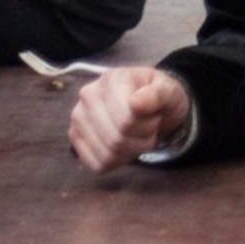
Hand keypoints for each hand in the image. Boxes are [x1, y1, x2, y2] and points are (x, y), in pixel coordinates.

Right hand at [67, 65, 192, 173]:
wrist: (149, 106)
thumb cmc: (158, 98)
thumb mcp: (169, 92)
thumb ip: (157, 95)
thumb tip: (136, 103)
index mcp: (111, 79)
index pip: (126, 121)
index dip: (148, 126)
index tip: (155, 116)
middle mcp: (88, 96)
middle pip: (116, 140)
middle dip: (141, 140)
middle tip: (149, 127)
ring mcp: (78, 117)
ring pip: (107, 155)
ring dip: (131, 151)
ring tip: (137, 134)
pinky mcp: (75, 137)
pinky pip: (97, 164)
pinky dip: (117, 162)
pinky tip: (124, 146)